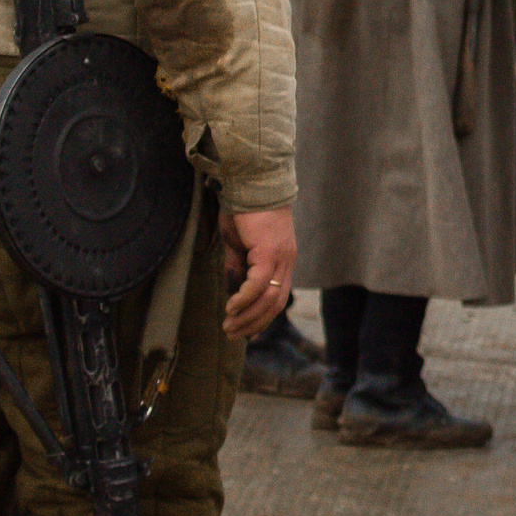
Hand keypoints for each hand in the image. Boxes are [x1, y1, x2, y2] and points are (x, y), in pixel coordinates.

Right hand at [222, 207, 297, 338]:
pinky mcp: (270, 251)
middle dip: (254, 323)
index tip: (246, 332)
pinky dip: (245, 299)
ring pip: (269, 298)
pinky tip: (231, 307)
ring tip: (228, 326)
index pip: (278, 296)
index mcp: (282, 259)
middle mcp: (286, 260)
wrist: (249, 181)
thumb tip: (234, 288)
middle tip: (232, 334)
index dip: (263, 317)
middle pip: (276, 303)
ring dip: (247, 316)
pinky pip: (259, 284)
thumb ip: (239, 265)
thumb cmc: (242, 209)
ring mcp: (281, 256)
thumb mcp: (238, 243)